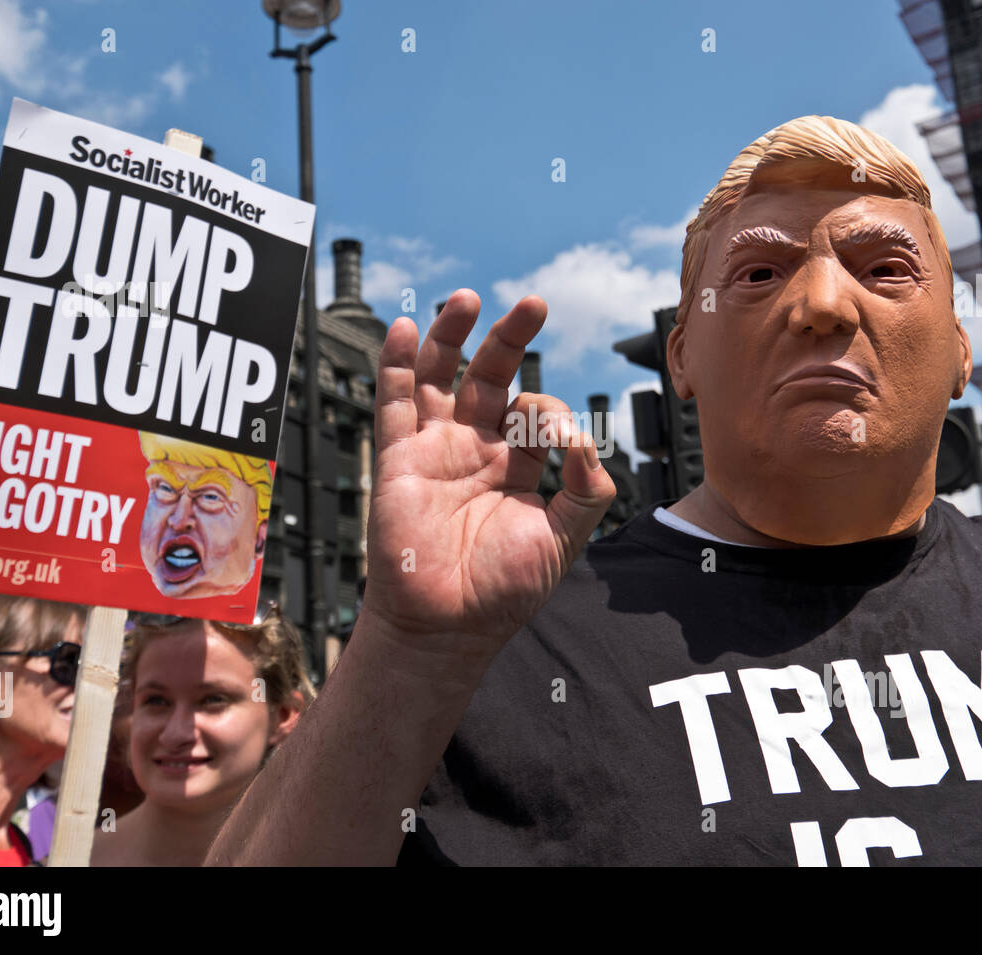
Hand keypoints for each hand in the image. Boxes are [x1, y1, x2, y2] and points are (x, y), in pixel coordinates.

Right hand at [362, 290, 616, 662]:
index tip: (560, 439)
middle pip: (490, 378)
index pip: (536, 413)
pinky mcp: (399, 459)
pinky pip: (395, 402)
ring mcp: (435, 450)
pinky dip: (398, 363)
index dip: (552, 414)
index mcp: (517, 465)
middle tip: (533, 304)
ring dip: (452, 336)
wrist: (446, 627)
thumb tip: (583, 440)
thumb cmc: (503, 590)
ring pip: (441, 378)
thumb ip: (586, 491)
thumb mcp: (564, 539)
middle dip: (509, 339)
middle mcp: (476, 449)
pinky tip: (409, 327)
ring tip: (466, 299)